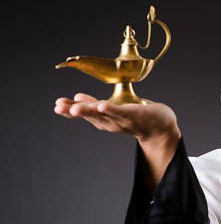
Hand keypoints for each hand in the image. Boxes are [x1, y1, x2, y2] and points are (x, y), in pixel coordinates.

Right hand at [54, 92, 180, 191]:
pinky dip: (112, 110)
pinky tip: (102, 105)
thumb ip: (94, 105)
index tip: (57, 105)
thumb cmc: (136, 116)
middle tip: (59, 107)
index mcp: (105, 120)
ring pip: (105, 115)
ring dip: (90, 111)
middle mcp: (112, 122)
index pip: (85, 114)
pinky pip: (124, 113)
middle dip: (76, 111)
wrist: (161, 126)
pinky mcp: (138, 115)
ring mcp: (125, 120)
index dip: (70, 110)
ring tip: (75, 106)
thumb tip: (76, 97)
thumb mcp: (112, 110)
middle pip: (92, 116)